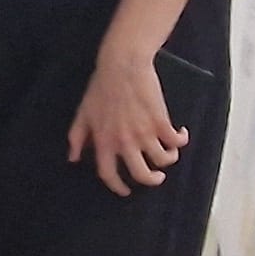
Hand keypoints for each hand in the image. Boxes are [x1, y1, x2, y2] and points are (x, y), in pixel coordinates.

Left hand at [66, 51, 188, 196]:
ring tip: (170, 154)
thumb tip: (73, 158)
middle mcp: (125, 142)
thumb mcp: (83, 113)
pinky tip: (180, 134)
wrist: (122, 65)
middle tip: (157, 178)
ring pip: (162, 160)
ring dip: (168, 160)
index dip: (117, 187)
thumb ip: (77, 137)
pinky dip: (181, 141)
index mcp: (104, 141)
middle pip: (141, 174)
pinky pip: (176, 141)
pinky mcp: (161, 122)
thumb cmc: (101, 86)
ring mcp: (144, 133)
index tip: (126, 190)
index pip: (108, 174)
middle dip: (152, 180)